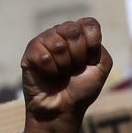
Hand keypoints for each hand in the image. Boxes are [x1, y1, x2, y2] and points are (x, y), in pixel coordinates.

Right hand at [20, 18, 113, 132]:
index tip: (90, 60)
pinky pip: (44, 55)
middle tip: (74, 68)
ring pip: (57, 43)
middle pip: (73, 30)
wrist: (63, 108)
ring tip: (61, 73)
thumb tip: (81, 33)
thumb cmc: (81, 88)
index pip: (89, 24)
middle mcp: (62, 35)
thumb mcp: (101, 69)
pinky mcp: (30, 52)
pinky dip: (50, 70)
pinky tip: (48, 75)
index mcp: (80, 36)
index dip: (92, 43)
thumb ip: (100, 48)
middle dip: (78, 55)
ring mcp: (45, 41)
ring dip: (64, 65)